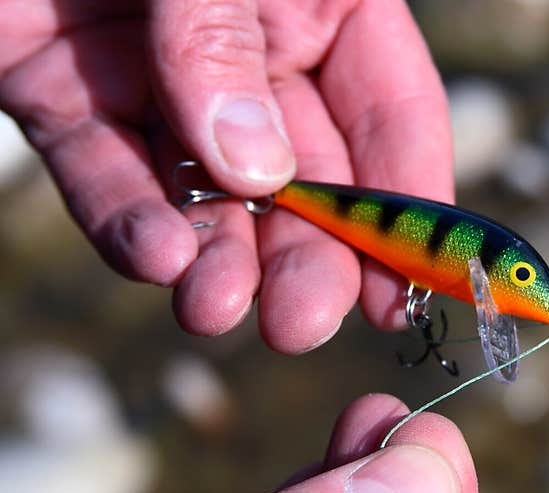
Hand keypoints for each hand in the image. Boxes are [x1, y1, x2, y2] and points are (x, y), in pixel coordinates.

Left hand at [0, 0, 451, 349]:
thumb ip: (226, 41)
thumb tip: (255, 173)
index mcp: (323, 4)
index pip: (390, 118)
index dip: (404, 209)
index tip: (400, 292)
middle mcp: (252, 51)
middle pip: (301, 178)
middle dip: (304, 258)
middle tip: (299, 325)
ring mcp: (158, 78)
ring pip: (205, 193)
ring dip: (216, 260)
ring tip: (215, 309)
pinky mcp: (65, 94)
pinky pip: (104, 171)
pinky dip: (126, 220)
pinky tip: (153, 258)